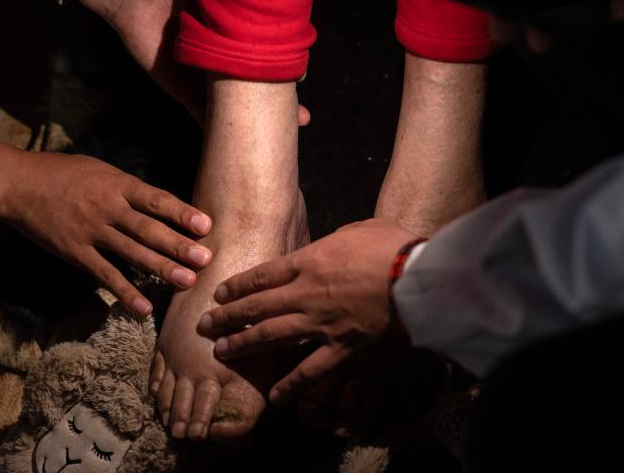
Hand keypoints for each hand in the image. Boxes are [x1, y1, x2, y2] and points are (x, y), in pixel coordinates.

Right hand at [0, 129, 212, 316]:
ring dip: (161, 269)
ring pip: (132, 253)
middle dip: (179, 245)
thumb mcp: (101, 170)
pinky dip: (124, 292)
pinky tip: (143, 308)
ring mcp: (92, 232)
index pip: (156, 199)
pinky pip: (104, 275)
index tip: (206, 225)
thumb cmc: (63, 173)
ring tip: (187, 282)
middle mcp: (108, 208)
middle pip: (149, 229)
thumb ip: (129, 188)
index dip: (182, 213)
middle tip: (206, 259)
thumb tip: (161, 204)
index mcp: (118, 184)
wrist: (18, 184)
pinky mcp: (75, 252)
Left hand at [68, 0, 311, 126]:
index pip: (264, 63)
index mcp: (231, 44)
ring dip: (256, 123)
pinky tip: (241, 143)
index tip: (304, 79)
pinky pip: (203, 115)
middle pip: (254, 91)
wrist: (140, 0)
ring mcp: (202, 82)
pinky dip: (219, 129)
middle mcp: (220, 65)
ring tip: (284, 134)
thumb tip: (279, 16)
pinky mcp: (182, 93)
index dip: (285, 74)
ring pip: (234, 109)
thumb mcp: (221, 1)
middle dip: (279, 104)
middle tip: (304, 119)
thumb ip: (244, 12)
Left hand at [196, 218, 417, 402]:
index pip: (263, 274)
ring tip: (222, 352)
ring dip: (243, 345)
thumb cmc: (395, 246)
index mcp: (311, 261)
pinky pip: (309, 371)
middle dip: (227, 316)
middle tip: (205, 325)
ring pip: (271, 336)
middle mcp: (307, 293)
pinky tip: (275, 395)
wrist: (419, 278)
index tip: (219, 293)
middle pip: (256, 306)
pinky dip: (290, 385)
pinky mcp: (342, 349)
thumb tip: (334, 242)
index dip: (238, 286)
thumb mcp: (361, 228)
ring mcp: (322, 324)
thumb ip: (339, 238)